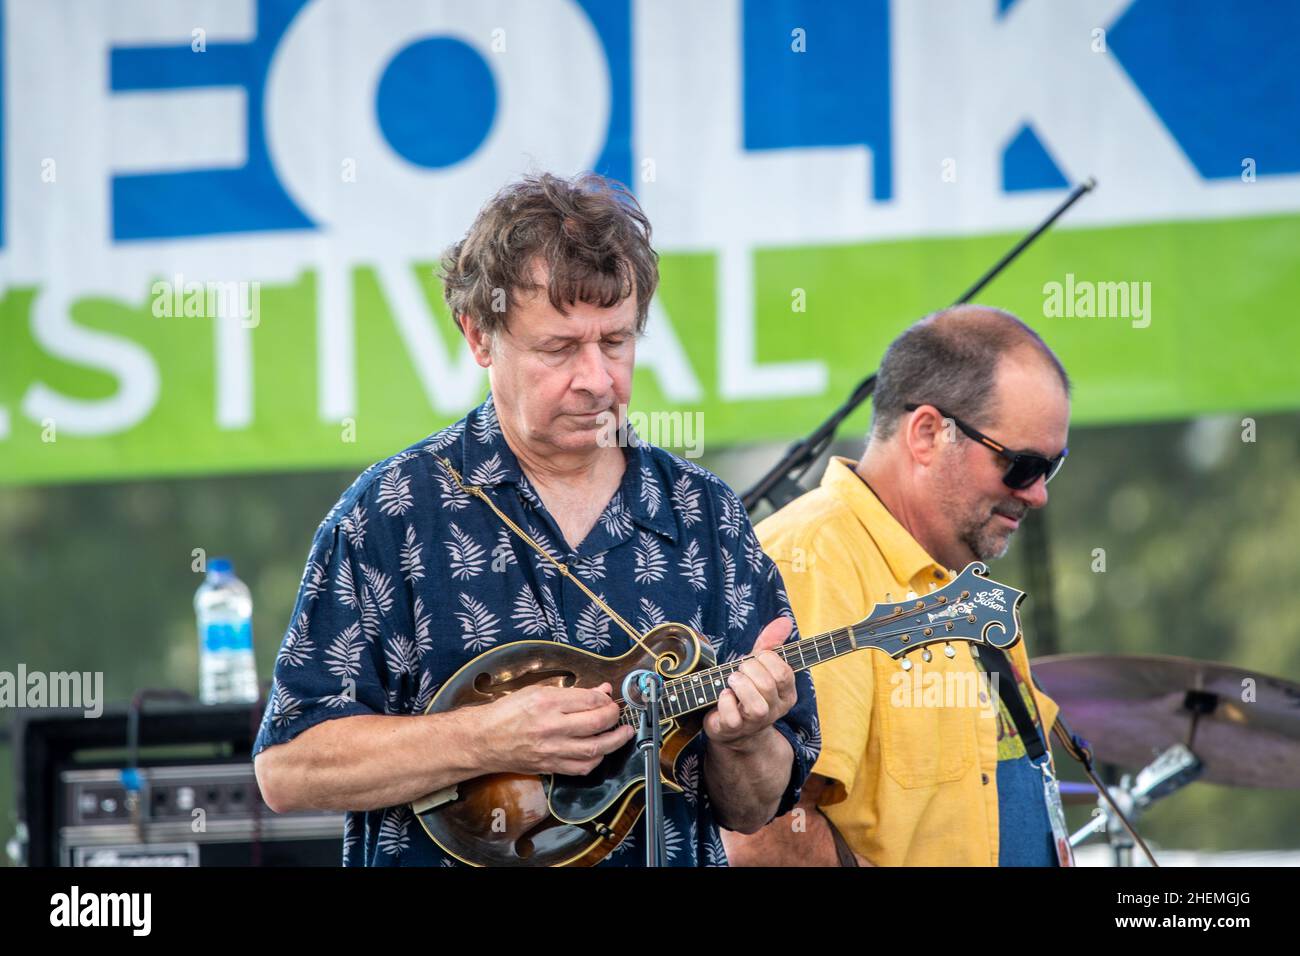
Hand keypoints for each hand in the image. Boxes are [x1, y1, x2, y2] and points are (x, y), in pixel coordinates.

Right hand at [482, 682, 634, 776]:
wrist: (483, 740)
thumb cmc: (506, 713)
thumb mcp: (536, 691)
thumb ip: (571, 692)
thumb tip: (599, 691)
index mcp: (547, 702)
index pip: (588, 699)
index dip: (604, 698)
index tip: (608, 697)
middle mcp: (551, 726)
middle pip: (596, 722)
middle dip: (614, 716)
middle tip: (617, 713)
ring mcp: (552, 749)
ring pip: (594, 748)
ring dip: (615, 741)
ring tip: (624, 733)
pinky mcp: (550, 766)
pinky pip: (581, 767)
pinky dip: (596, 760)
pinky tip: (602, 752)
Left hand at [704, 616, 796, 748]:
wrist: (732, 726)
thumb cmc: (747, 690)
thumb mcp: (759, 666)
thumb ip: (770, 644)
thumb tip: (784, 620)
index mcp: (786, 694)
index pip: (784, 672)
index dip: (766, 659)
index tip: (755, 658)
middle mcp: (774, 710)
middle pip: (768, 685)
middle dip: (749, 669)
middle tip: (740, 669)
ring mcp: (755, 722)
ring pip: (756, 705)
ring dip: (739, 684)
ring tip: (731, 679)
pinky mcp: (734, 729)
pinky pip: (732, 716)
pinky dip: (725, 700)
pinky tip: (723, 695)